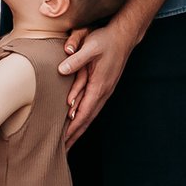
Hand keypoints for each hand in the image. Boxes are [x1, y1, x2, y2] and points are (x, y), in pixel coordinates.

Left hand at [56, 17, 143, 146]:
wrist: (124, 35)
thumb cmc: (106, 39)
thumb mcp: (90, 46)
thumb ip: (76, 59)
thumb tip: (62, 70)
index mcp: (100, 85)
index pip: (85, 111)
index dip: (73, 127)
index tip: (63, 139)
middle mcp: (104, 91)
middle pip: (88, 118)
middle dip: (76, 135)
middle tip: (63, 150)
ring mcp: (105, 90)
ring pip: (91, 115)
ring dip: (80, 129)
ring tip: (69, 141)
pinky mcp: (104, 86)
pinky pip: (93, 107)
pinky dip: (84, 118)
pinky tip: (79, 122)